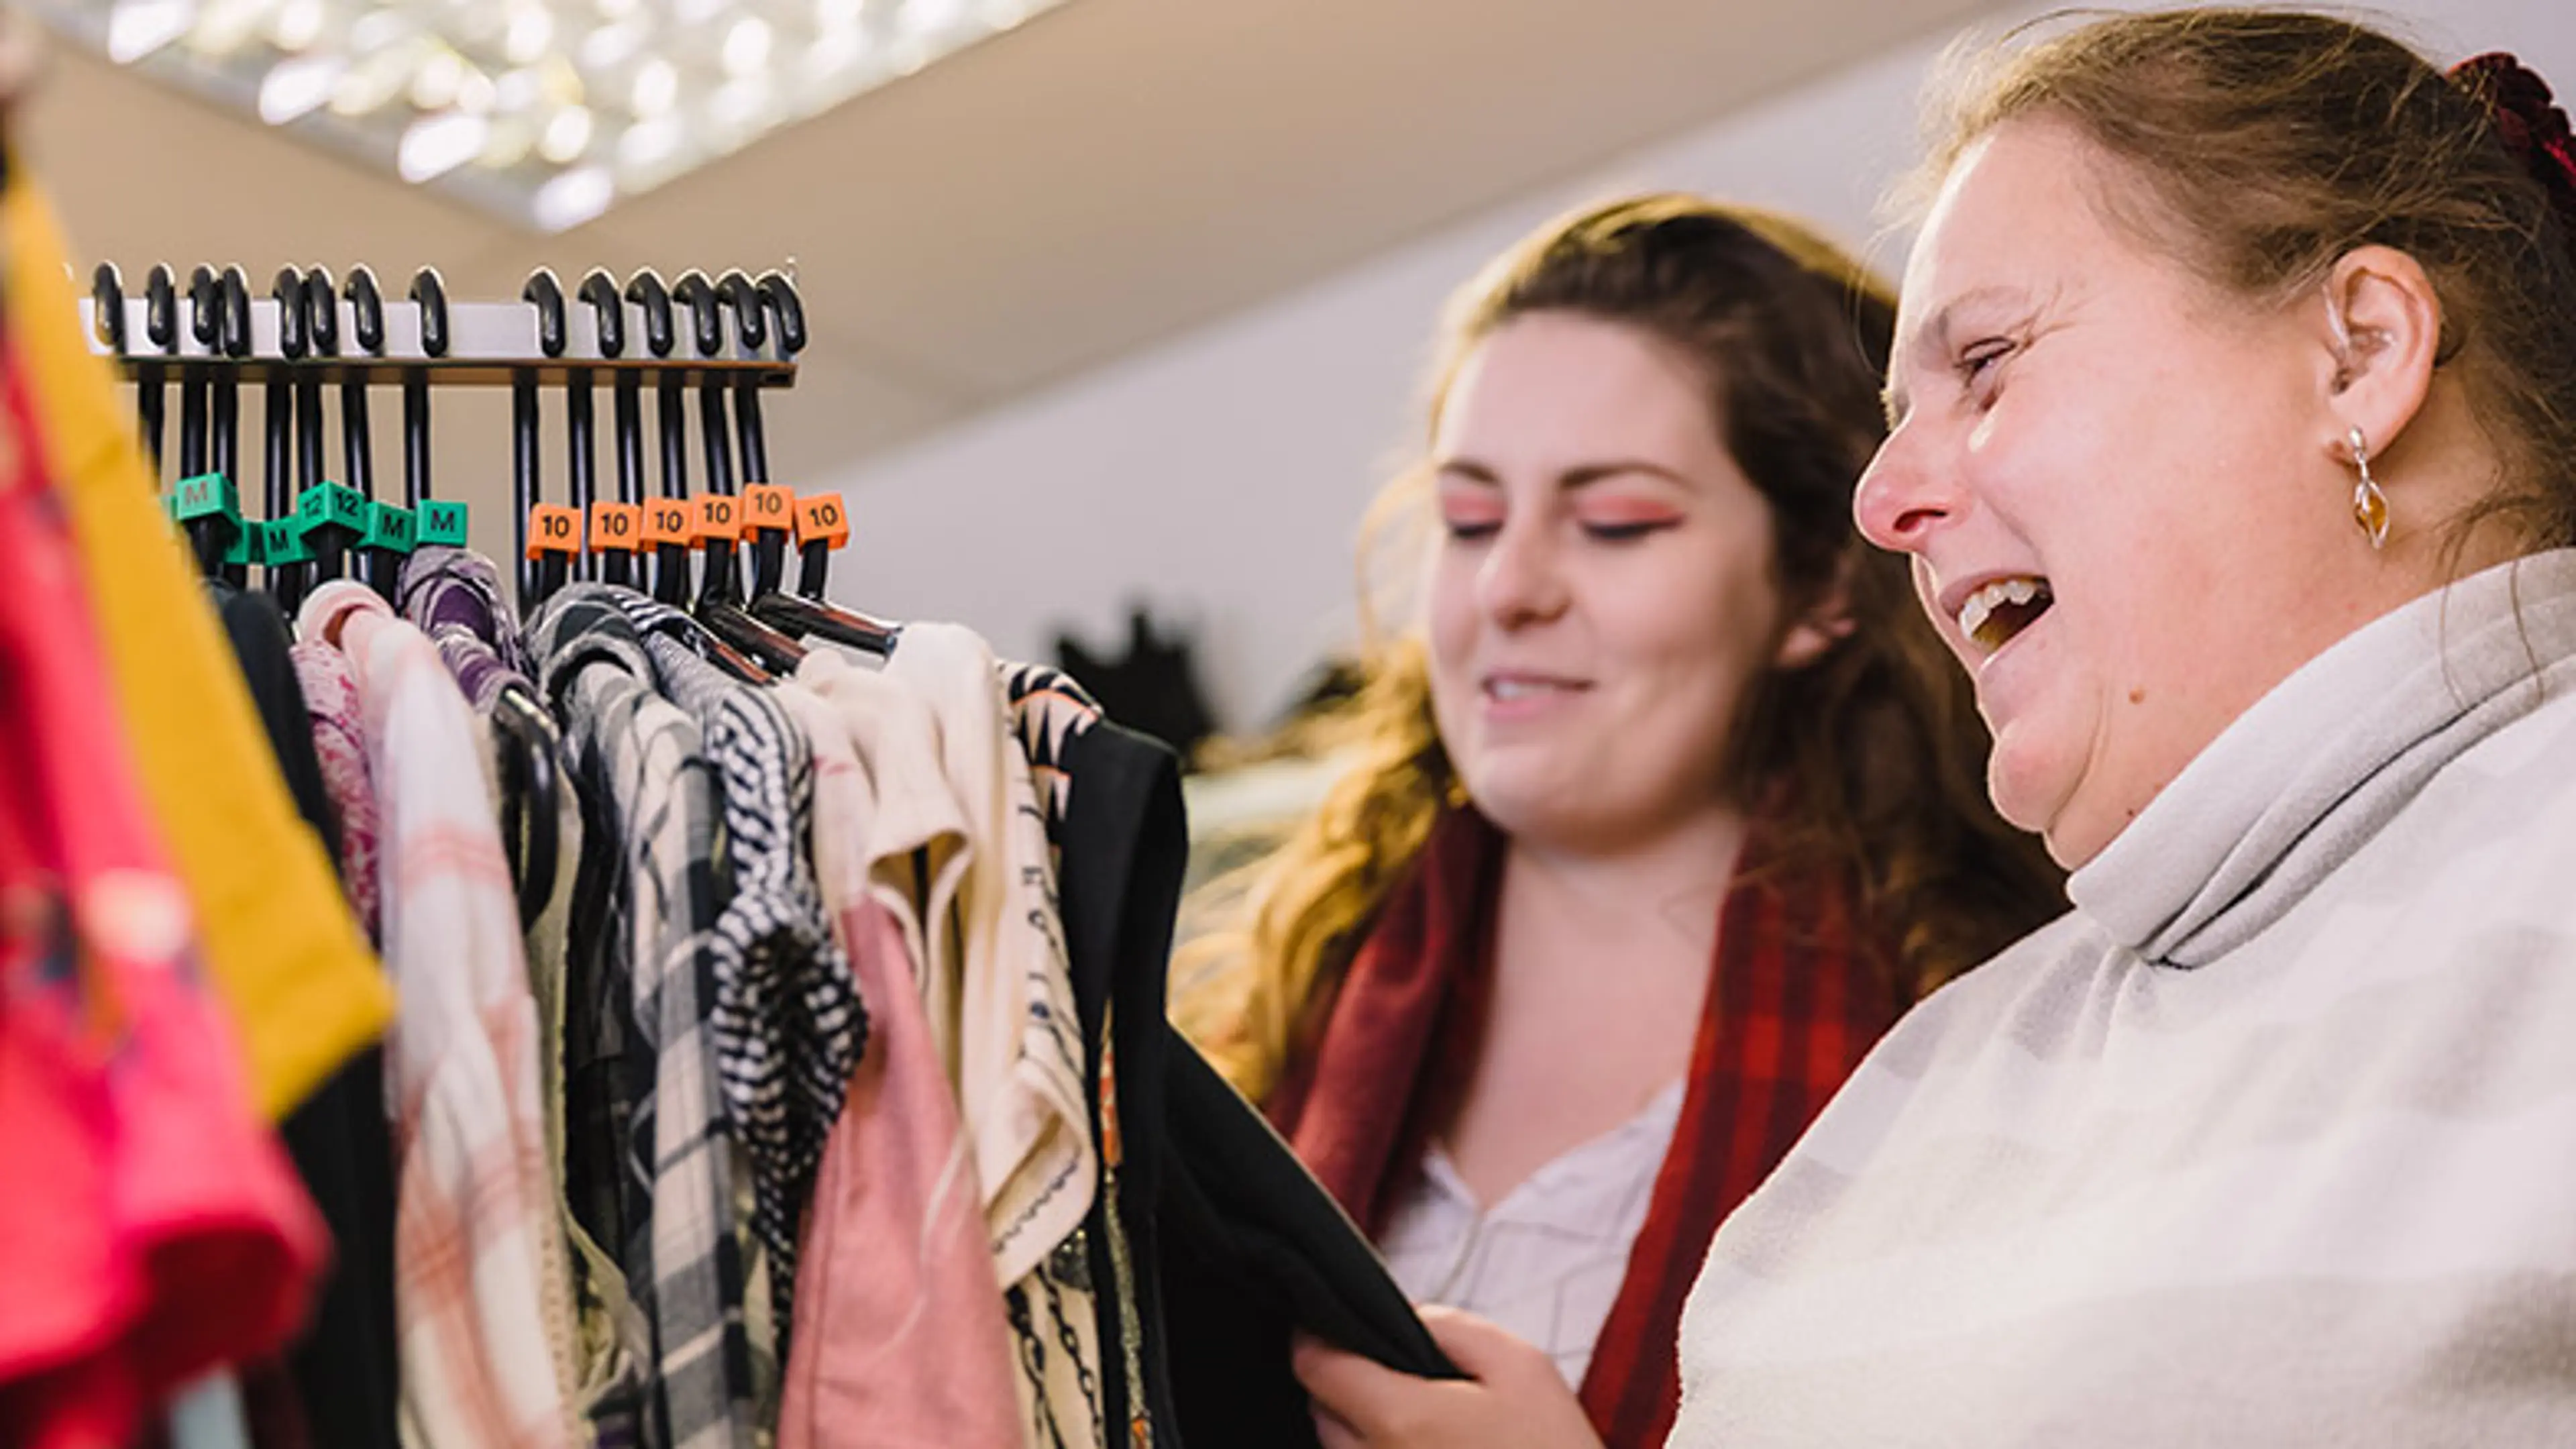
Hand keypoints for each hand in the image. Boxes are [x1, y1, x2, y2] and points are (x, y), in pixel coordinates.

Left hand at [1291, 1306, 1605, 1448]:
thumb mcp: (1520, 1366)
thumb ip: (1449, 1327)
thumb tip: (1403, 1320)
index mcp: (1398, 1420)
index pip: (1313, 1365)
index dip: (1318, 1335)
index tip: (1333, 1324)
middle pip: (1321, 1412)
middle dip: (1349, 1386)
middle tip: (1407, 1379)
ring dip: (1367, 1430)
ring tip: (1433, 1428)